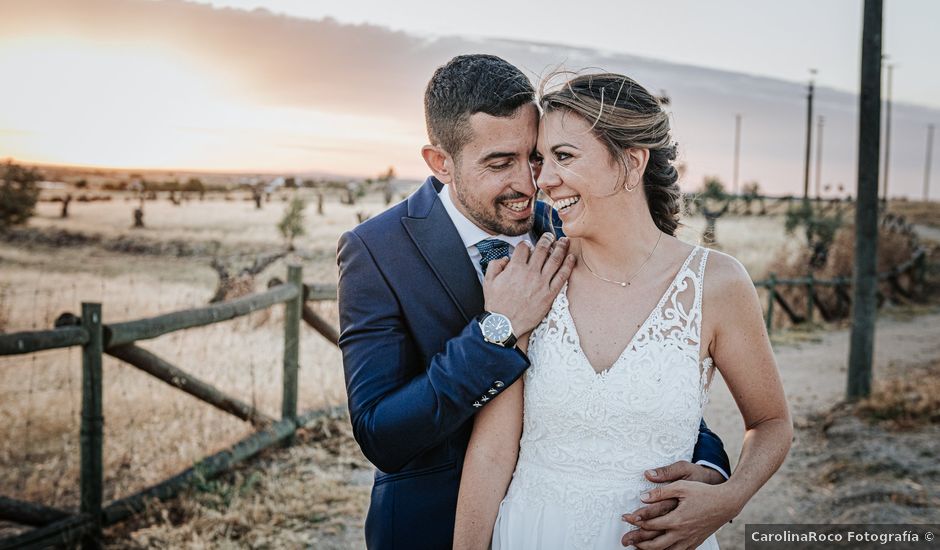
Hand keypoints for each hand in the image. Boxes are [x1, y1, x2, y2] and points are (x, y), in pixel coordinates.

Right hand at [483, 233, 573, 335]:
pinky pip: (562, 276)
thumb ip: (495, 265)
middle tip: (551, 235)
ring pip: (555, 259)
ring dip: (561, 247)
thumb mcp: (488, 282)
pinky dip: (568, 265)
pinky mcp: (550, 294)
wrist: (504, 325)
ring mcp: (542, 283)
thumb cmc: (496, 305)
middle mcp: (530, 272)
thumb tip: (505, 258)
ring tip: (565, 241)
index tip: (528, 245)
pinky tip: (571, 257)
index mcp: (515, 268)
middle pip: (542, 249)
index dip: (526, 244)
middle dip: (547, 239)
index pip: (524, 247)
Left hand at [621, 479, 742, 548]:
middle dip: (637, 542)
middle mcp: (681, 533)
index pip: (650, 523)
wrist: (726, 503)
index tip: (625, 518)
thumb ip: (660, 492)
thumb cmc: (704, 492)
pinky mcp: (695, 542)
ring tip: (638, 548)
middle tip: (625, 540)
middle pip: (655, 544)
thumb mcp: (681, 486)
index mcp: (676, 519)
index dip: (635, 521)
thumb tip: (643, 497)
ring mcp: (689, 540)